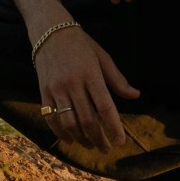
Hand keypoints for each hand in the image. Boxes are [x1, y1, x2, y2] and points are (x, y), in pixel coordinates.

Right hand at [36, 25, 139, 151]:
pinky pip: (51, 117)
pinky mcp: (44, 91)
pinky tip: (70, 139)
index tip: (120, 141)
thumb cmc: (81, 44)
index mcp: (90, 74)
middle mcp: (72, 83)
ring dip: (81, 138)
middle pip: (87, 119)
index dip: (113, 127)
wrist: (49, 32)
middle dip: (99, 139)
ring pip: (69, 122)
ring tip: (91, 145)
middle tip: (107, 149)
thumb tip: (135, 95)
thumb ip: (118, 79)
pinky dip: (61, 132)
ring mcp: (56, 88)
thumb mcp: (102, 57)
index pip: (104, 107)